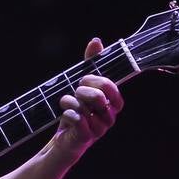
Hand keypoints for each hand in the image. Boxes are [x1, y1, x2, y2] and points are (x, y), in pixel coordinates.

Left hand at [51, 37, 123, 160]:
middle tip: (74, 92)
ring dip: (70, 102)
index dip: (96, 81)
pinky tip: (65, 115)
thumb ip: (91, 65)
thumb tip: (96, 41)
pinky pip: (77, 119)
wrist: (65, 138)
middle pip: (98, 96)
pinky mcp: (86, 137)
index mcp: (113, 103)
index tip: (84, 79)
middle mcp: (110, 116)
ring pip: (85, 107)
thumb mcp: (83, 85)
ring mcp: (100, 129)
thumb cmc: (77, 110)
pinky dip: (68, 113)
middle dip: (81, 90)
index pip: (111, 87)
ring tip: (66, 104)